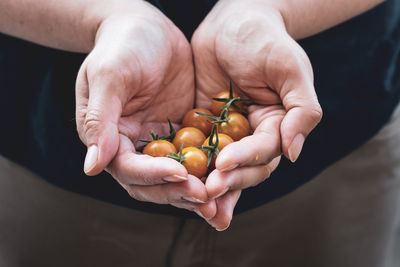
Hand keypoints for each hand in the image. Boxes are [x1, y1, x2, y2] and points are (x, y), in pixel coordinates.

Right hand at [75, 1, 214, 216]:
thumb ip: (100, 121)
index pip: (128, 168)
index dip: (152, 175)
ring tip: (219, 199)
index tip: (179, 173)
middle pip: (152, 182)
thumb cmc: (122, 45)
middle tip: (206, 195)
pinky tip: (229, 176)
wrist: (148, 27)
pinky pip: (195, 157)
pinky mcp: (181, 133)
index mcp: (109, 138)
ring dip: (195, 190)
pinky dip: (209, 170)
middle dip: (177, 191)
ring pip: (175, 177)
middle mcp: (133, 146)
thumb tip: (92, 168)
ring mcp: (159, 141)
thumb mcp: (109, 76)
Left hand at [191, 0, 321, 229]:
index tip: (224, 163)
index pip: (265, 151)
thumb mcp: (290, 68)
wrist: (233, 22)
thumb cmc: (265, 39)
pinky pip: (196, 152)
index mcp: (277, 125)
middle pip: (244, 168)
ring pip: (220, 168)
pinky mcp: (204, 128)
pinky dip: (189, 168)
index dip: (246, 159)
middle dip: (227, 181)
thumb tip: (294, 153)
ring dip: (209, 186)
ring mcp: (227, 134)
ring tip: (193, 201)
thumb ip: (301, 110)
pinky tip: (174, 181)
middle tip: (205, 192)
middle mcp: (253, 135)